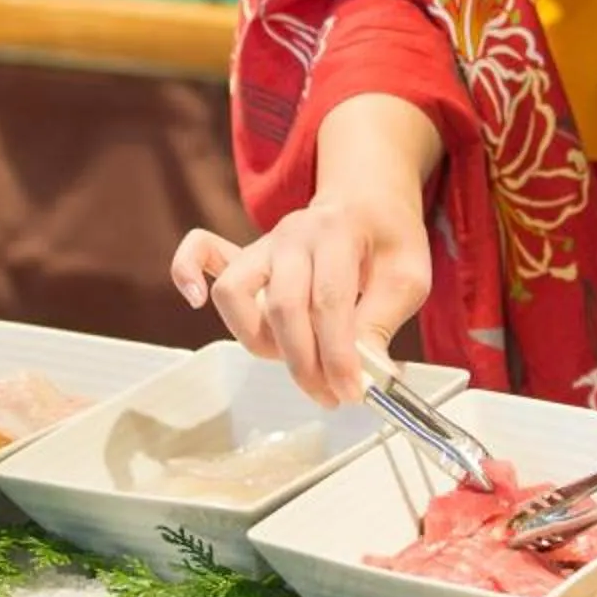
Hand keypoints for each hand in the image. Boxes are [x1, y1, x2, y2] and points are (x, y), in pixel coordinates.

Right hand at [171, 187, 430, 407]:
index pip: (329, 301)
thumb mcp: (408, 276)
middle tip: (330, 395)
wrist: (367, 201)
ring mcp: (264, 243)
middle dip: (305, 364)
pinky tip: (196, 301)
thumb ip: (383, 321)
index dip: (338, 355)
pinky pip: (201, 251)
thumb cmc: (388, 239)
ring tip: (294, 360)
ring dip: (259, 340)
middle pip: (282, 306)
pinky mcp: (246, 254)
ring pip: (235, 292)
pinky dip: (188, 272)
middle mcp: (293, 234)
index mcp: (338, 232)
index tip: (352, 393)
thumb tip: (367, 373)